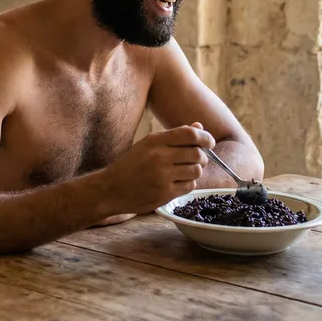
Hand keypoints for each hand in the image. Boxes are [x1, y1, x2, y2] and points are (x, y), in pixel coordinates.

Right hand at [99, 123, 214, 213]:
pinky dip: (188, 183)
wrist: (112, 188)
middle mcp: (159, 157)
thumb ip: (174, 136)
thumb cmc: (131, 164)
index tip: (209, 142)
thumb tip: (199, 127)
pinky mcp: (165, 193)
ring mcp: (163, 176)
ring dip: (195, 171)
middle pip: (197, 154)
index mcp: (154, 140)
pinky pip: (190, 186)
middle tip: (196, 159)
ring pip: (196, 171)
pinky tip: (176, 182)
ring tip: (184, 171)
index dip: (205, 138)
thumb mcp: (148, 144)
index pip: (190, 134)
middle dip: (202, 156)